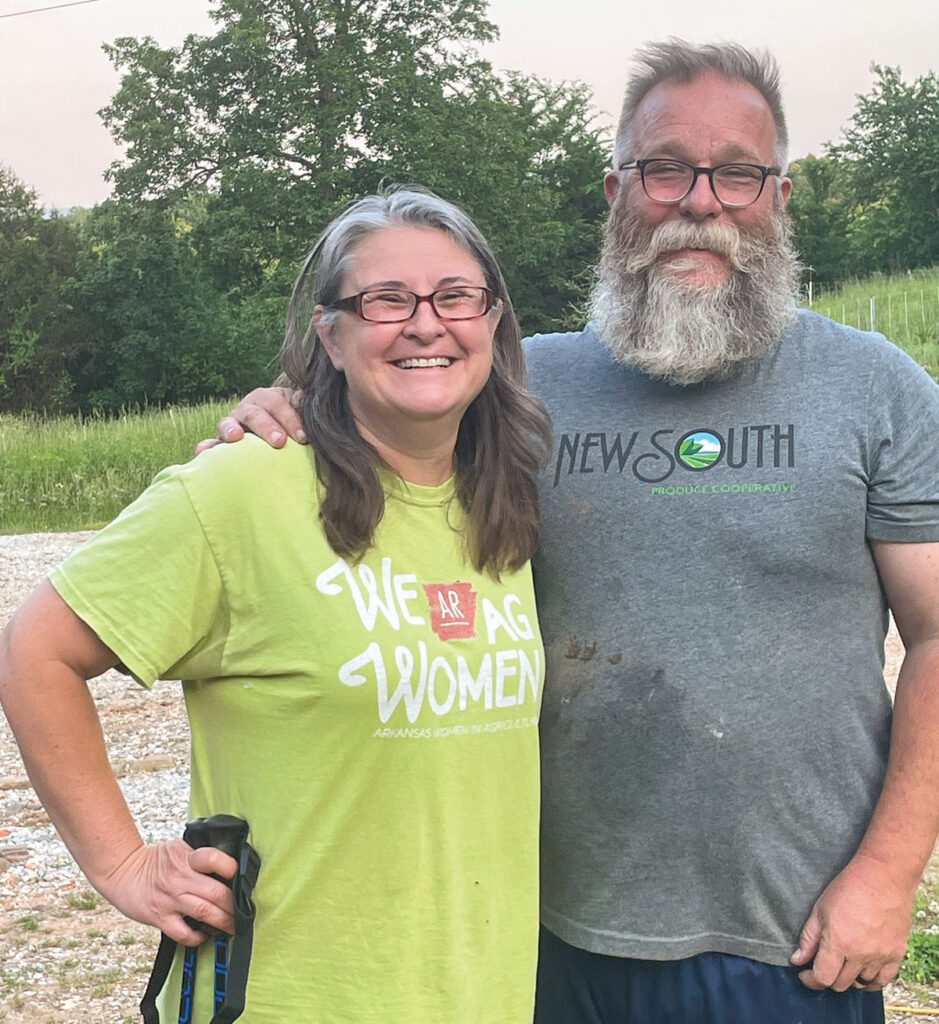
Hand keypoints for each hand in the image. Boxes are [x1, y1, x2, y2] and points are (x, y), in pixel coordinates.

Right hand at [98, 839, 238, 944]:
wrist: (123, 872)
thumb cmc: (155, 860)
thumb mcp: (179, 848)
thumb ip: (200, 855)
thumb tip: (228, 865)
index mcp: (187, 857)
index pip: (215, 859)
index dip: (233, 869)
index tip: (245, 879)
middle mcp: (180, 878)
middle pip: (217, 892)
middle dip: (236, 905)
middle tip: (246, 912)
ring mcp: (170, 899)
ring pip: (205, 912)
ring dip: (224, 922)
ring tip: (234, 927)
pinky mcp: (160, 917)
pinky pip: (183, 933)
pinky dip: (197, 937)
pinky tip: (204, 935)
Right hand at [195, 386, 304, 453]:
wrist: (283, 439)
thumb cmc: (296, 428)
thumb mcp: (303, 414)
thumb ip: (306, 409)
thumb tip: (310, 403)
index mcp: (269, 398)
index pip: (278, 404)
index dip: (290, 419)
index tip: (303, 438)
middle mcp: (248, 409)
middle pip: (254, 413)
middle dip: (267, 427)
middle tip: (279, 442)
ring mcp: (233, 424)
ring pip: (229, 423)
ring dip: (231, 429)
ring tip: (236, 437)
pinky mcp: (222, 442)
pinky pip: (212, 444)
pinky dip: (207, 447)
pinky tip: (202, 452)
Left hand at [789, 852, 914, 990]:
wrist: (882, 877)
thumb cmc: (848, 888)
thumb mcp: (819, 909)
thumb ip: (808, 938)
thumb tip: (797, 960)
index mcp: (839, 943)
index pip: (823, 978)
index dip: (810, 980)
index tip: (805, 973)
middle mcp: (860, 955)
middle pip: (840, 984)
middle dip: (827, 977)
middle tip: (822, 964)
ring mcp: (880, 957)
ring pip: (861, 983)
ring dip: (848, 978)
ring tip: (842, 963)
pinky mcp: (896, 954)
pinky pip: (883, 980)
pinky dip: (871, 981)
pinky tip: (863, 971)